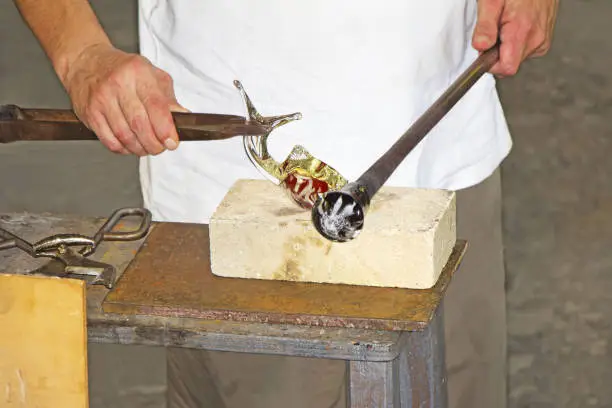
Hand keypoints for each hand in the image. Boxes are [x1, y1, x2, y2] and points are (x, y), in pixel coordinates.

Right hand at [62, 43, 186, 155]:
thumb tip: (183, 117)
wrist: (87, 62)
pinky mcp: (89, 113)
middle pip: (140, 125)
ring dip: (139, 148)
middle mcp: (118, 84)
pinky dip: (123, 149)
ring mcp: (101, 99)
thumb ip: (169, 98)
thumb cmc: (124, 70)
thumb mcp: (152, 76)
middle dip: (154, 144)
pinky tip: (130, 145)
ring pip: (124, 136)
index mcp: (138, 72)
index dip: (166, 129)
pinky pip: (109, 140)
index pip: (156, 106)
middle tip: (160, 147)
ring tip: (146, 147)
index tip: (172, 142)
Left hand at [472, 0, 558, 76]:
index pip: (506, 68)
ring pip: (516, 58)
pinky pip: (525, 50)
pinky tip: (515, 25)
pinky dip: (516, 42)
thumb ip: (485, 26)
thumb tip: (480, 46)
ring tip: (506, 23)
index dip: (491, 65)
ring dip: (506, 47)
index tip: (484, 53)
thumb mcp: (491, 1)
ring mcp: (542, 39)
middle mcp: (536, 38)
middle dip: (497, 53)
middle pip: (510, 64)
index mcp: (521, 31)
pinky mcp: (545, 38)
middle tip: (494, 29)